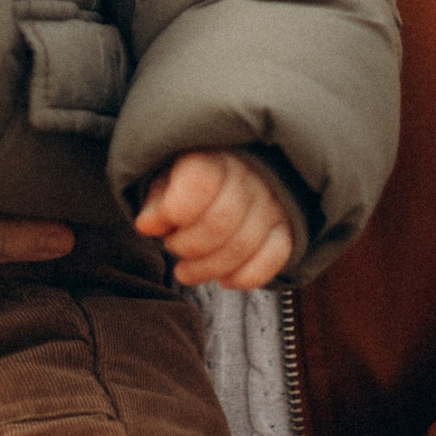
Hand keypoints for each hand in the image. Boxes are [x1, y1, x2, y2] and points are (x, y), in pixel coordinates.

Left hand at [133, 149, 294, 289]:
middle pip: (219, 223)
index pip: (199, 184)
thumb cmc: (190, 179)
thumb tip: (147, 225)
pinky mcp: (287, 228)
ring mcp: (272, 203)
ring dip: (208, 268)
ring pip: (243, 246)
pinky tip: (223, 279)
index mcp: (213, 156)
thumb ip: (156, 200)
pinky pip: (273, 259)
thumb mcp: (165, 179)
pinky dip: (245, 277)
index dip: (174, 211)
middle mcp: (248, 176)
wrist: (233, 172)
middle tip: (172, 246)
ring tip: (186, 270)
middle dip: (186, 245)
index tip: (155, 223)